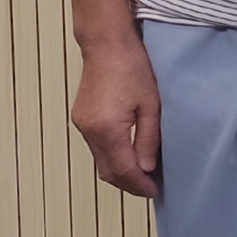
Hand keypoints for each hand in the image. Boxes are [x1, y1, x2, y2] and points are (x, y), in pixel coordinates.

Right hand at [70, 37, 162, 198]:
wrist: (107, 44)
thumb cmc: (134, 68)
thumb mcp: (152, 104)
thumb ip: (148, 139)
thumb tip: (146, 169)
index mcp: (107, 129)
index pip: (123, 169)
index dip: (139, 185)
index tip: (155, 192)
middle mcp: (89, 131)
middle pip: (107, 171)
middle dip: (129, 183)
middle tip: (151, 187)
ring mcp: (81, 125)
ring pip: (100, 161)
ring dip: (120, 171)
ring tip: (144, 174)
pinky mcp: (81, 118)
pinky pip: (96, 147)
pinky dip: (112, 156)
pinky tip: (129, 155)